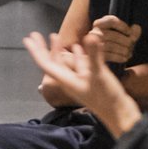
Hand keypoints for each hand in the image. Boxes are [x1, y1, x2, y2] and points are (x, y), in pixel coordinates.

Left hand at [25, 31, 139, 137]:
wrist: (119, 114)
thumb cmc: (106, 97)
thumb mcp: (99, 75)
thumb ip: (94, 55)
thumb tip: (91, 35)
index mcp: (66, 80)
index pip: (46, 63)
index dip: (36, 50)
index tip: (28, 38)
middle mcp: (69, 80)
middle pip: (52, 62)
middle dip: (43, 48)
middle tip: (35, 34)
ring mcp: (80, 81)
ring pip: (65, 63)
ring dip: (59, 50)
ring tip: (54, 36)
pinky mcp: (90, 81)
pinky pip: (79, 65)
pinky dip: (77, 55)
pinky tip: (78, 47)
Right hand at [88, 14, 142, 66]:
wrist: (102, 62)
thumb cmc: (116, 45)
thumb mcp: (125, 38)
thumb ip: (133, 33)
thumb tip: (137, 27)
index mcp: (100, 24)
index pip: (111, 21)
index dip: (122, 26)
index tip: (130, 32)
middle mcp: (94, 32)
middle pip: (112, 35)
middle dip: (125, 41)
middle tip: (132, 46)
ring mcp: (91, 44)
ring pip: (110, 46)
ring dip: (123, 50)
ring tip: (129, 53)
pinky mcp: (93, 56)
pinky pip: (108, 55)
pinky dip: (118, 57)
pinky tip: (125, 58)